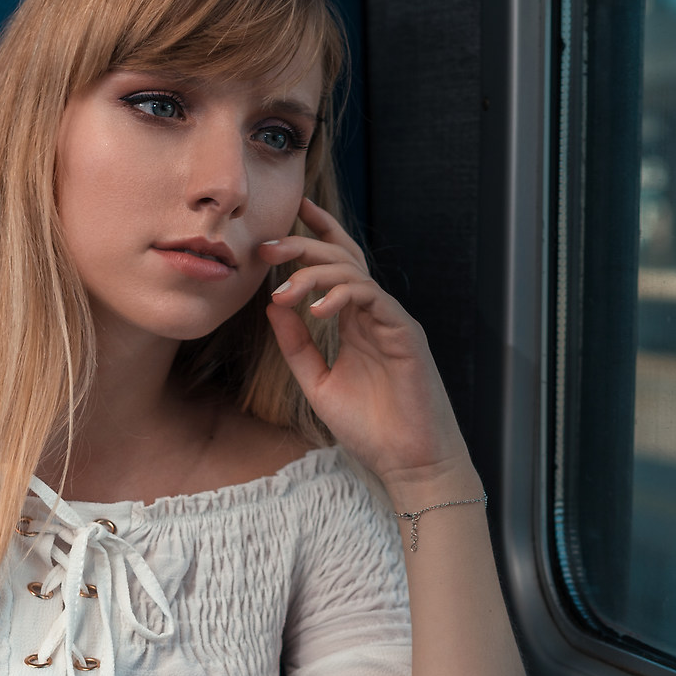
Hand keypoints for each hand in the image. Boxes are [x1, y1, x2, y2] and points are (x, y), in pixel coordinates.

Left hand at [261, 199, 474, 496]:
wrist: (407, 462)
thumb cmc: (369, 428)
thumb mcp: (317, 382)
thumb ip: (296, 345)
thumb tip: (272, 305)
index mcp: (355, 322)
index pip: (337, 266)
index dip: (318, 234)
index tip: (291, 214)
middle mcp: (374, 315)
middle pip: (341, 260)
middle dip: (303, 247)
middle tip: (268, 249)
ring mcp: (391, 321)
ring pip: (353, 273)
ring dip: (314, 274)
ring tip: (285, 293)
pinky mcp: (405, 333)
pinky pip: (372, 298)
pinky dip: (342, 297)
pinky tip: (317, 311)